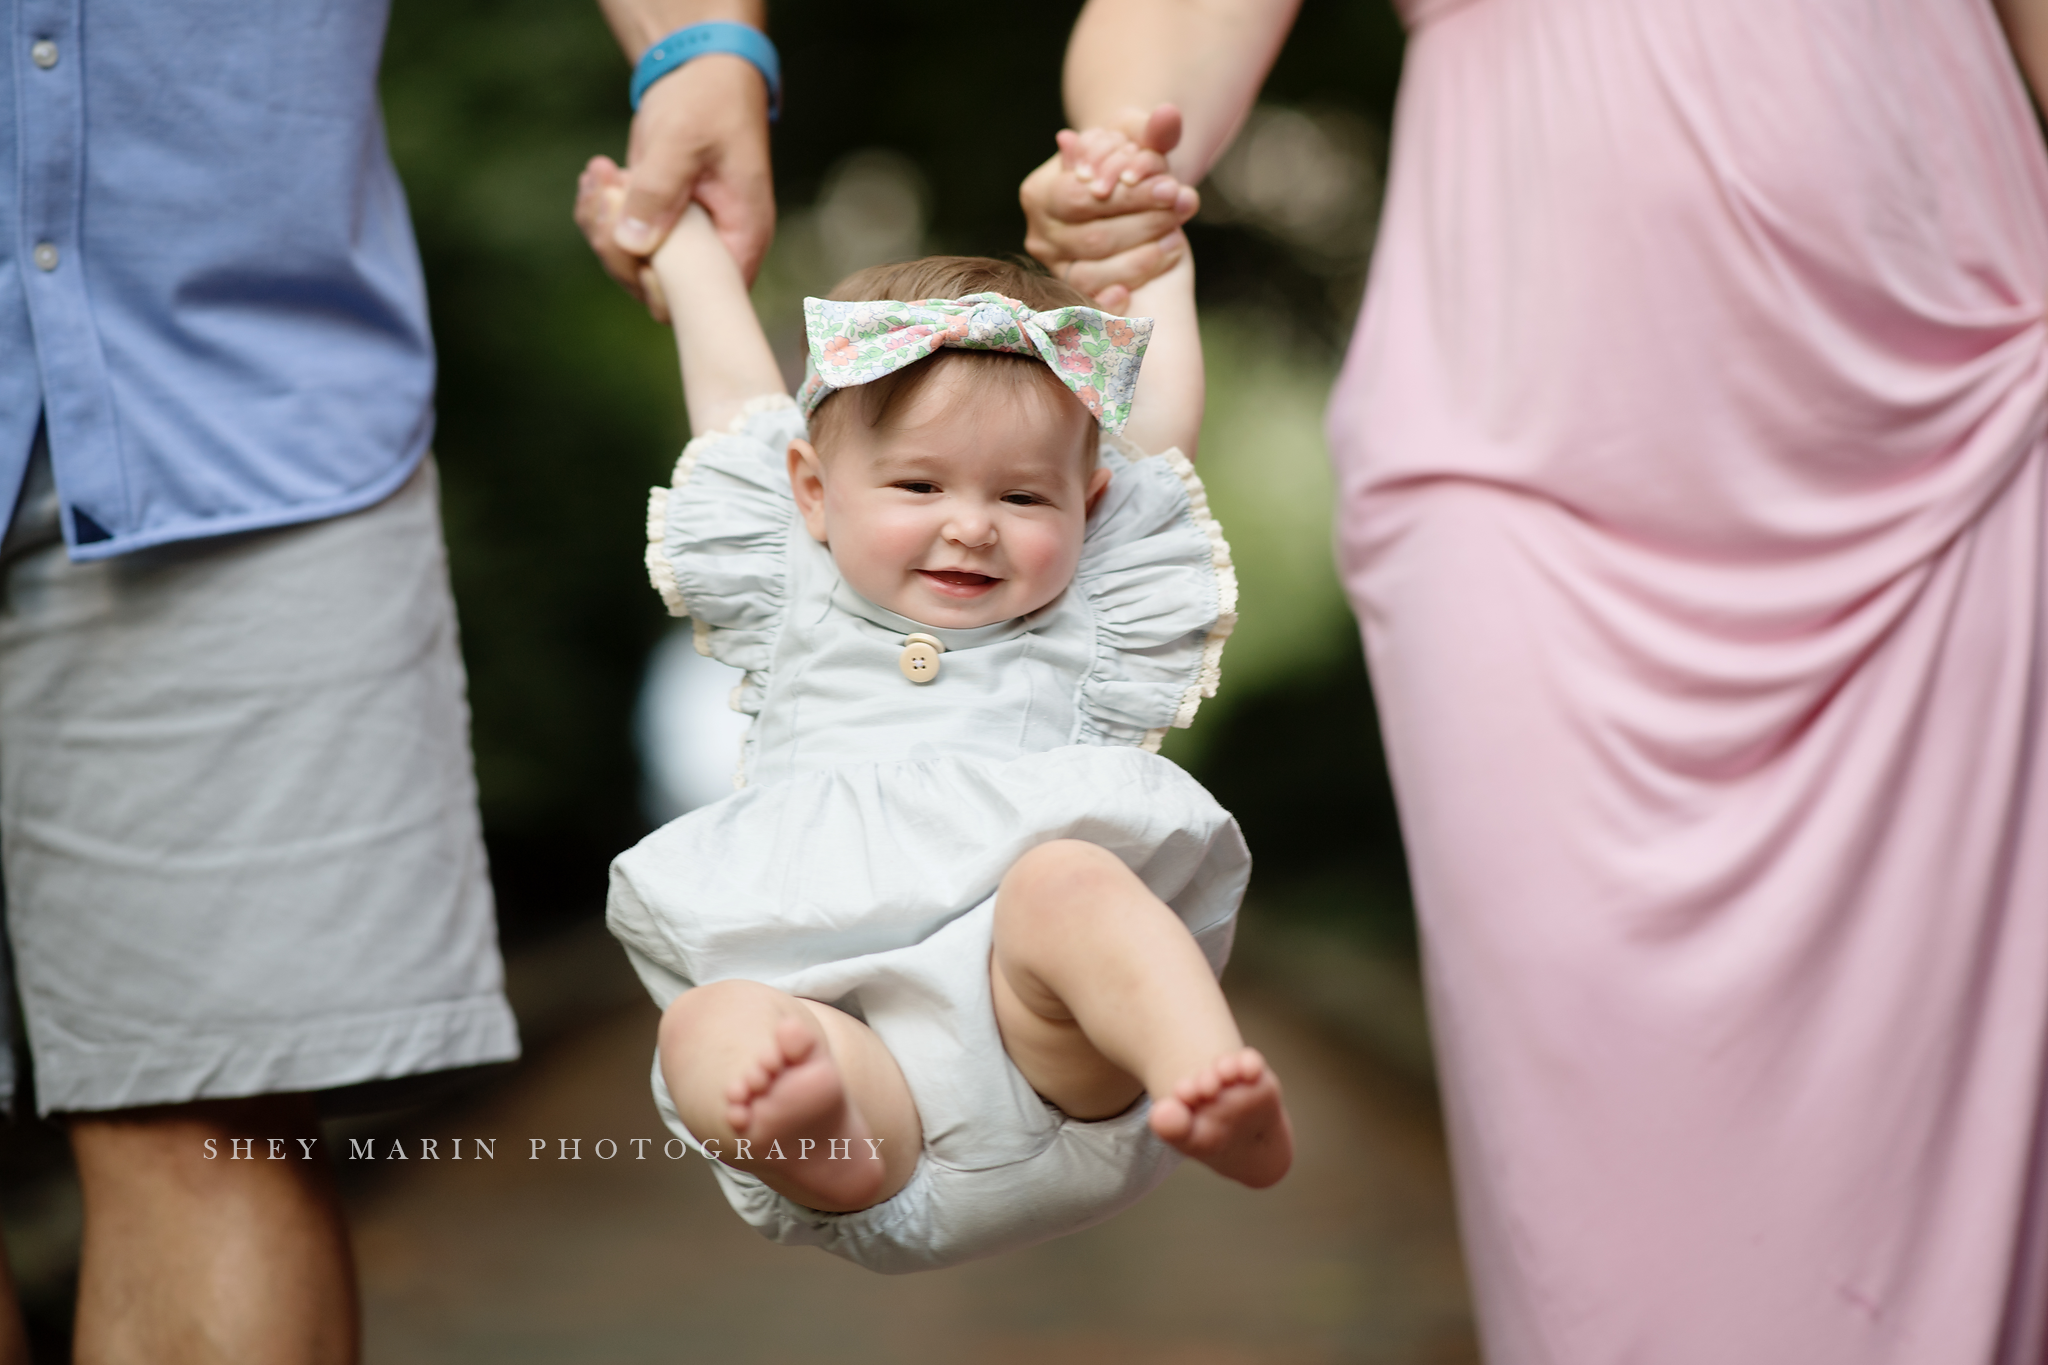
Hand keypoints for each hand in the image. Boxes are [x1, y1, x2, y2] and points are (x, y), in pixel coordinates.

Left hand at [578, 53, 773, 318]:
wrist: (703, 72)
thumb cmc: (708, 102)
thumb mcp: (682, 141)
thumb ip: (659, 192)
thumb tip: (633, 245)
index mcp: (741, 238)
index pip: (703, 299)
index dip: (660, 285)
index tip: (631, 238)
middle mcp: (716, 250)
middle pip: (658, 290)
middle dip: (616, 247)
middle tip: (604, 188)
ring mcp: (686, 241)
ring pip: (632, 267)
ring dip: (601, 225)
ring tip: (598, 173)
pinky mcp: (659, 225)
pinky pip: (622, 242)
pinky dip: (600, 213)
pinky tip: (597, 175)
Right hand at [1021, 104, 1199, 311]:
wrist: (1120, 198)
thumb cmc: (1125, 165)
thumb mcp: (1135, 140)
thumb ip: (1152, 131)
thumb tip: (1167, 117)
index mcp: (1040, 192)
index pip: (1081, 198)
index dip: (1127, 196)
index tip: (1170, 186)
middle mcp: (1039, 234)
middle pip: (1091, 237)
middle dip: (1142, 224)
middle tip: (1182, 209)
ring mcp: (1055, 268)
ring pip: (1095, 271)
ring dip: (1143, 257)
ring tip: (1178, 238)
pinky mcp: (1074, 293)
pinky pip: (1096, 302)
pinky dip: (1121, 298)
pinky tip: (1146, 285)